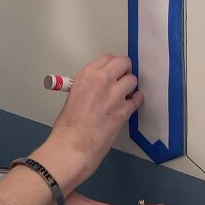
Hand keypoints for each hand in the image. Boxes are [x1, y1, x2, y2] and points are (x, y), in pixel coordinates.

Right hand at [46, 54, 142, 184]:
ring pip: (133, 80)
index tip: (112, 72)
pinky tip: (131, 105)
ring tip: (124, 96)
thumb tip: (98, 87)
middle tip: (120, 81)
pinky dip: (136, 101)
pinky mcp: (125, 110)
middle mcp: (102, 79)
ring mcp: (116, 94)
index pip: (107, 58)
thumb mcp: (73, 96)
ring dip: (130, 87)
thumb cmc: (67, 126)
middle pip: (124, 62)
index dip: (112, 65)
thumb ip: (88, 87)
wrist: (73, 146)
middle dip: (124, 71)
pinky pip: (137, 99)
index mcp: (86, 75)